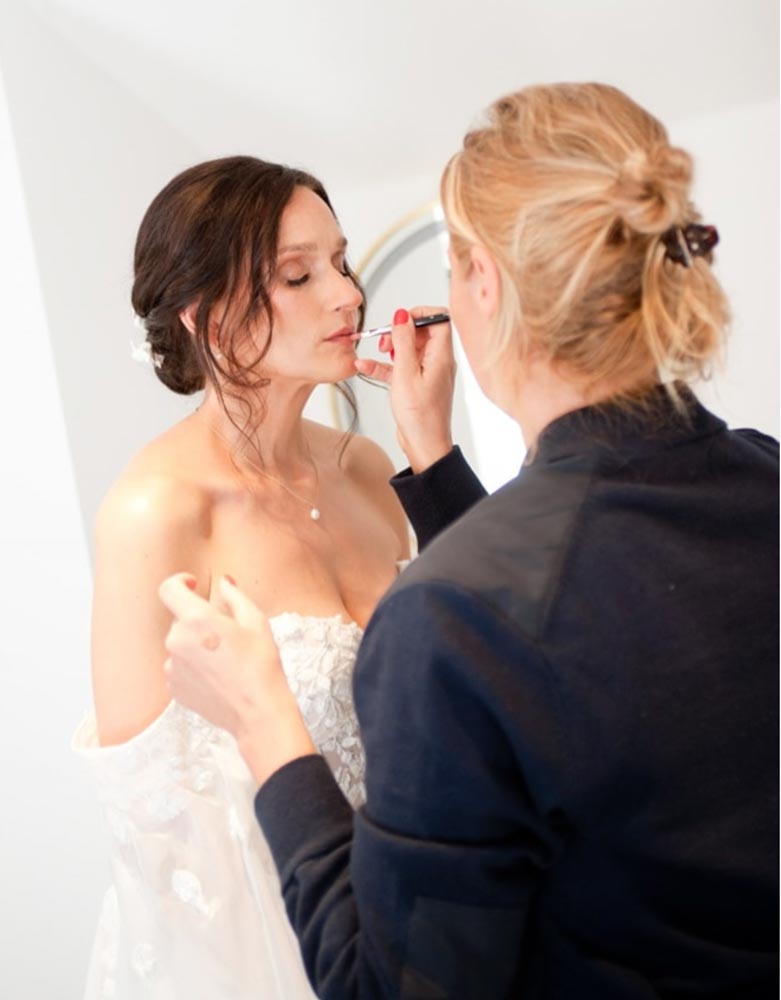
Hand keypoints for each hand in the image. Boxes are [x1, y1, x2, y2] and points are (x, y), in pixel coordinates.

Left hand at [159, 573, 315, 784]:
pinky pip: (179, 666)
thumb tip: (224, 581)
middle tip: (227, 634)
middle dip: (198, 620)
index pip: (169, 589)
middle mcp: (177, 641)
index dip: (179, 582)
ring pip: (180, 643)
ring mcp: (172, 666)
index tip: (193, 585)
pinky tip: (217, 675)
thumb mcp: (256, 621)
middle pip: (179, 619)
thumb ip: (235, 595)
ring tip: (224, 660)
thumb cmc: (261, 664)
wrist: (257, 711)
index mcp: (196, 620)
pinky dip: (193, 665)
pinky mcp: (173, 687)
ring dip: (195, 644)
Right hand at [354, 306, 455, 472]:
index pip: (439, 319)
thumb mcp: (406, 374)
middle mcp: (438, 362)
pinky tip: (366, 366)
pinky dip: (385, 365)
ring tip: (378, 352)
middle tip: (387, 341)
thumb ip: (403, 342)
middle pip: (422, 331)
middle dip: (401, 331)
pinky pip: (400, 367)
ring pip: (409, 349)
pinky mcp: (417, 384)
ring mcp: (428, 373)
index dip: (419, 314)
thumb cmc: (421, 418)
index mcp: (441, 356)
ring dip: (392, 348)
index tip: (400, 321)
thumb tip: (402, 315)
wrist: (425, 446)